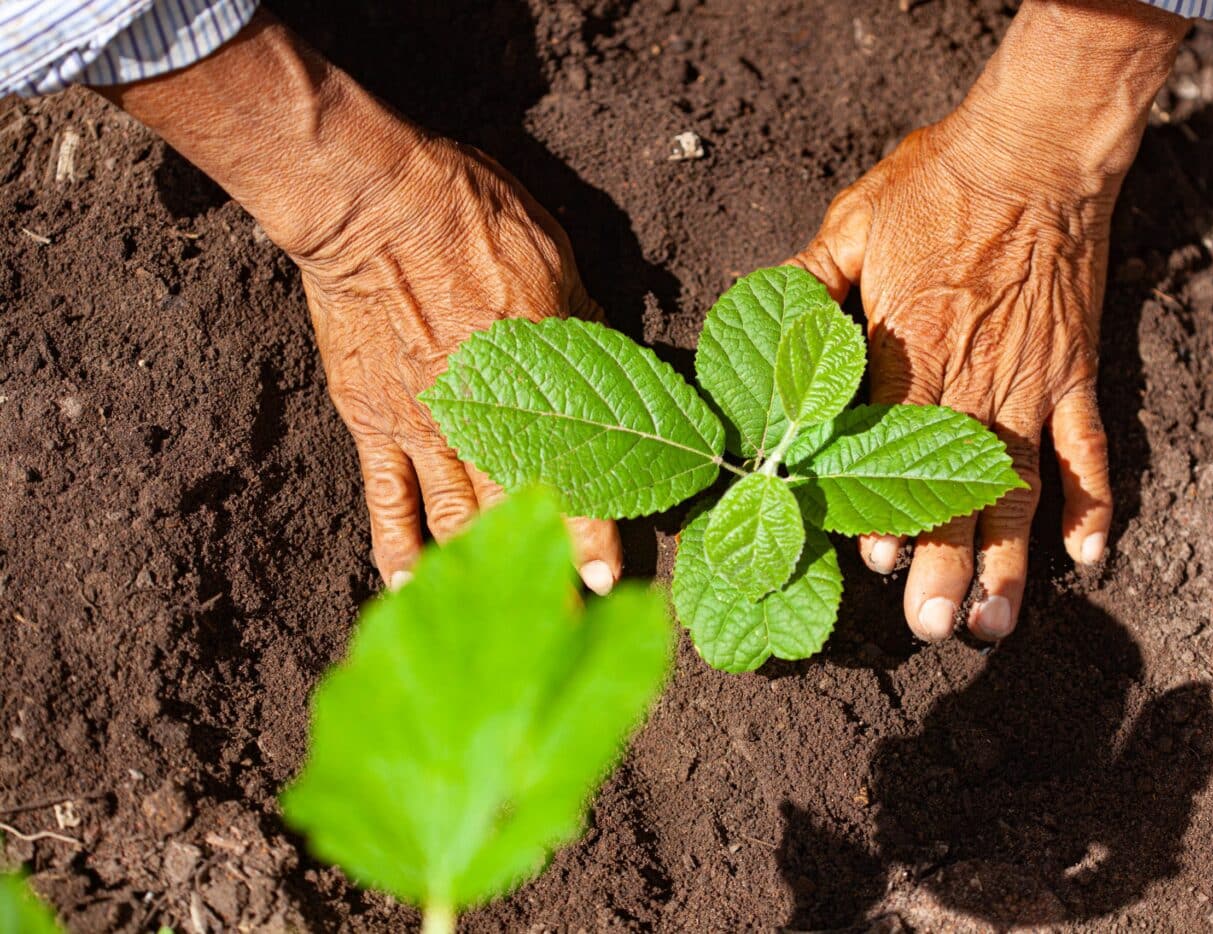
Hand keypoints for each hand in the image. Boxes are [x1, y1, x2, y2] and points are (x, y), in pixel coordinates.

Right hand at [97, 11, 620, 591]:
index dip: (590, 534)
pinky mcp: (373, 424)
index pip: (571, 474)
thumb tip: (610, 360)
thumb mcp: (554, 258)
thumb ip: (581, 323)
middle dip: (540, 565)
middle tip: (557, 617)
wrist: (373, 205)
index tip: (604, 584)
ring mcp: (424, 429)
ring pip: (457, 517)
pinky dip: (398, 547)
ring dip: (480, 568)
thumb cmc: (471, 217)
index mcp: (536, 381)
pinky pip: (386, 500)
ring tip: (497, 616)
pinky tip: (409, 586)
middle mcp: (483, 419)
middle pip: (517, 510)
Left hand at [788, 0, 1185, 640]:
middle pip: (956, 488)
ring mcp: (1031, 386)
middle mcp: (973, 383)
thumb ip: (807, 286)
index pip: (891, 447)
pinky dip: (1092, 503)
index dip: (882, 508)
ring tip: (995, 625)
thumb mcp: (852, 223)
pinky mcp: (1075, 376)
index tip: (876, 566)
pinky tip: (1085, 558)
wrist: (1038, 149)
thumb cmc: (938, 183)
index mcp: (912, 350)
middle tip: (934, 626)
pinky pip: (1088, 451)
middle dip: (946, 562)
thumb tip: (760, 328)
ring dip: (1010, 560)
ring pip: (1021, 489)